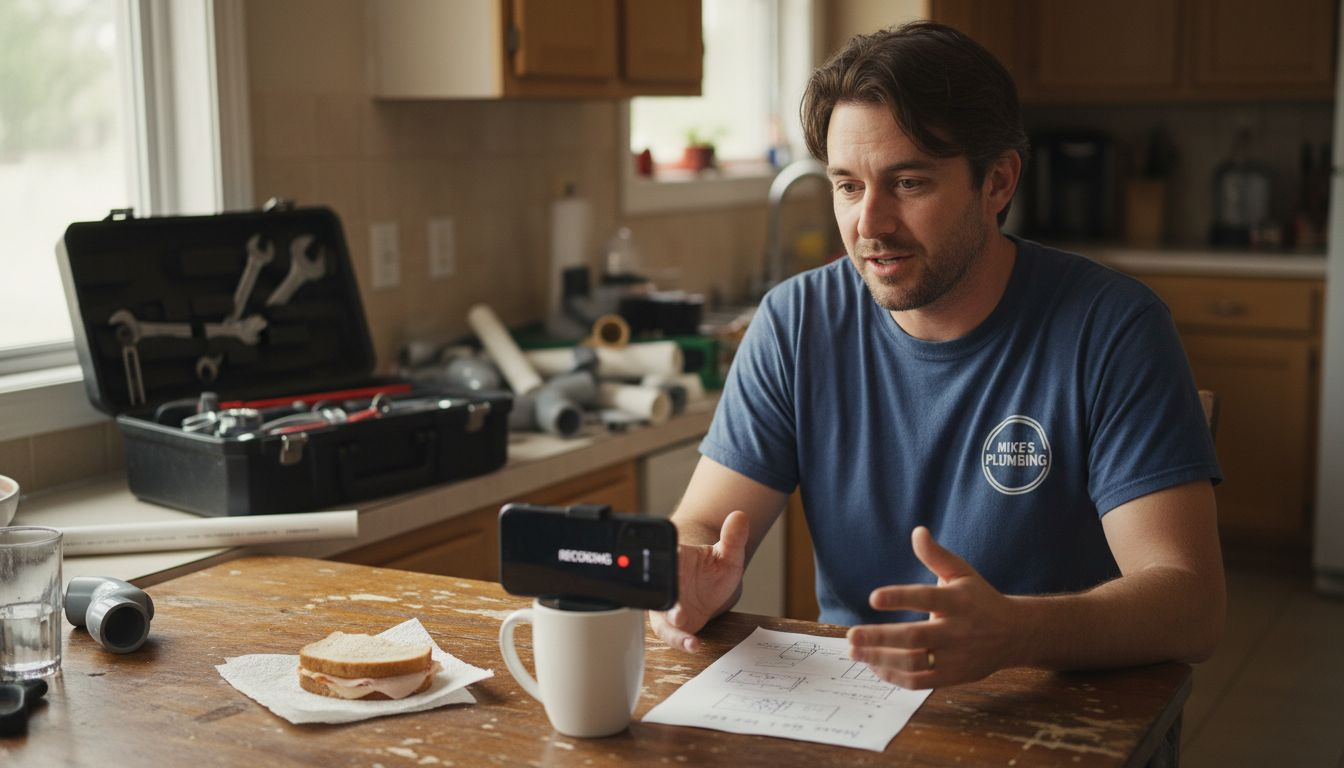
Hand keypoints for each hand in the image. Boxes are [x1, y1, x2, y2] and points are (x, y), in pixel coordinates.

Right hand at [649, 510, 749, 652]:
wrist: (709, 587)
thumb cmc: (714, 569)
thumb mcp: (729, 555)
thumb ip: (734, 538)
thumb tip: (741, 516)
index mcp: (676, 558)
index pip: (667, 559)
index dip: (669, 567)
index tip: (674, 572)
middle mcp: (666, 582)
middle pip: (661, 590)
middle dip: (666, 600)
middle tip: (678, 611)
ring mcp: (666, 604)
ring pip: (661, 615)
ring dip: (669, 624)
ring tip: (683, 627)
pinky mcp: (669, 624)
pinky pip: (669, 633)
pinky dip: (679, 640)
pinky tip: (694, 645)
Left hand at [846, 526, 1022, 688]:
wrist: (1015, 634)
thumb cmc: (980, 599)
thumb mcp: (962, 573)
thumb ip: (937, 555)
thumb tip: (917, 531)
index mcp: (958, 601)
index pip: (926, 598)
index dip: (899, 598)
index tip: (873, 598)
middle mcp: (957, 630)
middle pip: (914, 637)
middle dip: (879, 638)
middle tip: (851, 635)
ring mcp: (956, 657)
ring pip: (914, 663)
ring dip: (881, 659)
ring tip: (855, 651)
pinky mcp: (953, 677)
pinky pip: (919, 682)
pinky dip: (894, 677)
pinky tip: (875, 665)